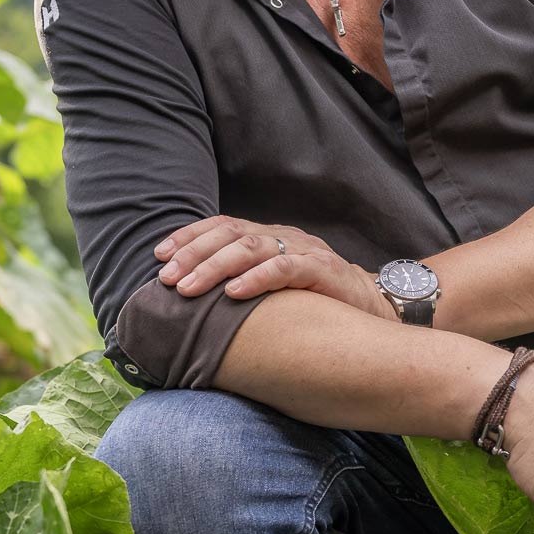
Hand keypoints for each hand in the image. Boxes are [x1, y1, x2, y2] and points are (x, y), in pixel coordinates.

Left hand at [153, 215, 398, 321]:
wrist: (373, 308)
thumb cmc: (317, 301)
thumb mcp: (275, 287)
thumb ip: (244, 281)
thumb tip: (194, 296)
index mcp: (270, 236)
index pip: (222, 226)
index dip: (189, 237)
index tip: (160, 256)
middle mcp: (284, 237)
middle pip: (231, 234)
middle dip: (193, 255)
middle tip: (167, 278)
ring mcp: (304, 250)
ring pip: (252, 248)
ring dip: (215, 267)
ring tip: (188, 289)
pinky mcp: (323, 269)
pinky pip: (284, 269)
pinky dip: (255, 279)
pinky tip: (232, 294)